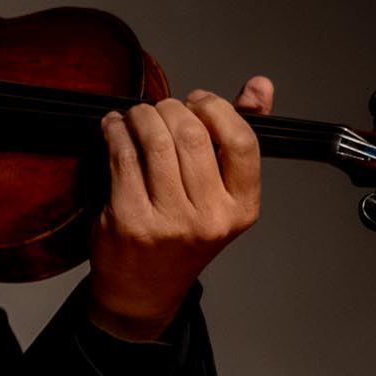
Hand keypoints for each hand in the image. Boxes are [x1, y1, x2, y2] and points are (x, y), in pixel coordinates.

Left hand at [84, 77, 272, 336]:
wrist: (143, 290)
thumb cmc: (183, 237)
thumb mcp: (223, 196)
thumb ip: (239, 139)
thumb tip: (260, 85)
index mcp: (241, 208)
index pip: (241, 141)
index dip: (217, 109)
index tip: (197, 100)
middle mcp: (209, 217)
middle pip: (193, 135)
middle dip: (171, 109)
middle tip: (158, 108)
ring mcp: (167, 221)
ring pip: (156, 143)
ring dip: (141, 116)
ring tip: (135, 115)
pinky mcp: (128, 219)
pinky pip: (123, 158)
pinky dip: (116, 133)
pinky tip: (114, 128)